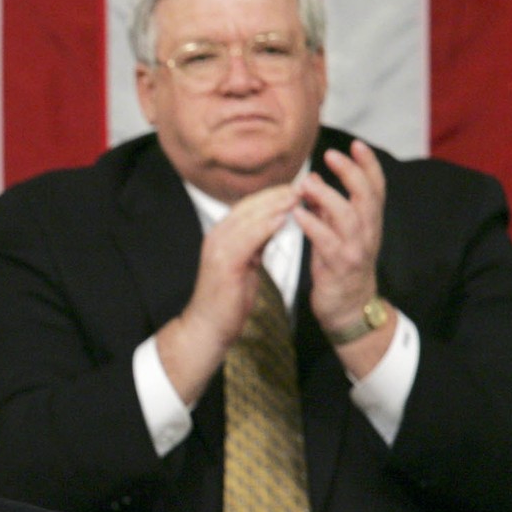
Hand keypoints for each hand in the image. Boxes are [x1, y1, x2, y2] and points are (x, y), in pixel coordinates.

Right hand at [156, 184, 297, 403]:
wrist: (208, 327)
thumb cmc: (227, 299)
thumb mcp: (245, 264)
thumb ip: (255, 242)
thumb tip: (273, 223)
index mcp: (221, 235)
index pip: (248, 205)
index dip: (273, 194)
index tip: (298, 187)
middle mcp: (216, 236)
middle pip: (249, 205)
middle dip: (276, 194)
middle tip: (304, 184)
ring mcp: (218, 248)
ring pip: (248, 217)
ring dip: (274, 205)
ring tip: (298, 195)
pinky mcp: (224, 263)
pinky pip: (247, 238)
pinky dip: (265, 226)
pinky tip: (283, 218)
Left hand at [294, 140, 383, 333]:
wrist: (348, 308)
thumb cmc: (340, 266)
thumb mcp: (337, 233)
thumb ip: (328, 209)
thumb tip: (312, 181)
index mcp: (369, 222)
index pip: (375, 187)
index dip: (369, 164)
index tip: (356, 144)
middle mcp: (368, 232)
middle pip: (366, 195)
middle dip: (351, 172)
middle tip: (330, 154)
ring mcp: (355, 249)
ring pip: (348, 216)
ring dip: (327, 196)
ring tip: (306, 183)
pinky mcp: (339, 266)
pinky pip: (327, 242)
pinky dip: (313, 225)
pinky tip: (297, 213)